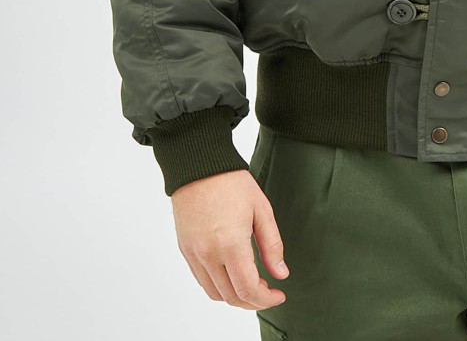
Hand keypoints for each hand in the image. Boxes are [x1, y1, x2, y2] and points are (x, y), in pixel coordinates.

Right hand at [171, 169, 288, 308]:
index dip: (266, 299)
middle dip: (253, 301)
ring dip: (235, 297)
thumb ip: (272, 245)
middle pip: (231, 297)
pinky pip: (202, 280)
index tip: (279, 294)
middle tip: (269, 291)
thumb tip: (281, 274)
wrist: (198, 166)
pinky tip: (232, 274)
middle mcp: (208, 254)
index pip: (248, 289)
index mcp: (230, 244)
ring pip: (215, 293)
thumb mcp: (262, 209)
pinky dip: (219, 287)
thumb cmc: (232, 183)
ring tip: (252, 284)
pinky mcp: (185, 250)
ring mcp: (194, 254)